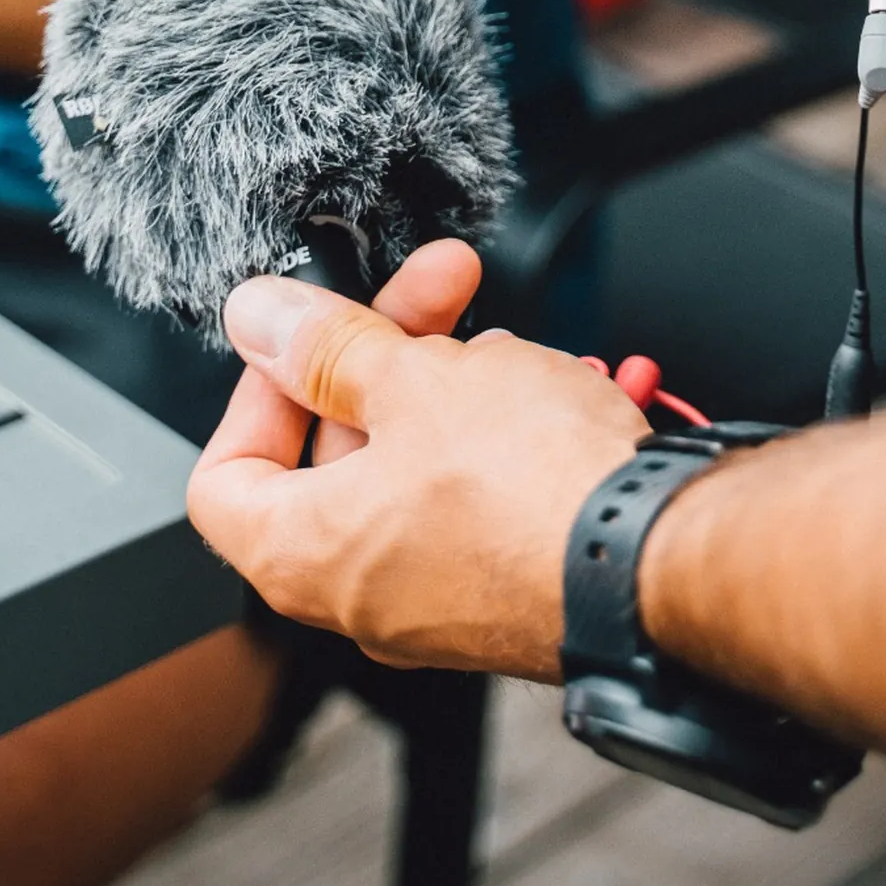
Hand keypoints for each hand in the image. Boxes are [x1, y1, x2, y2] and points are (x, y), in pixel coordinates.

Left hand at [188, 257, 644, 675]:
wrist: (660, 555)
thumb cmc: (534, 491)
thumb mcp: (413, 380)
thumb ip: (326, 345)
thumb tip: (257, 318)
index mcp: (306, 555)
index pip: (225, 478)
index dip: (258, 391)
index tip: (307, 335)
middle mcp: (362, 593)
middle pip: (335, 451)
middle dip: (387, 352)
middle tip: (438, 288)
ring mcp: (438, 597)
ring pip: (416, 463)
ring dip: (455, 383)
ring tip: (510, 346)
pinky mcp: (506, 583)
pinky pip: (479, 494)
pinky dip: (503, 432)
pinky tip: (548, 385)